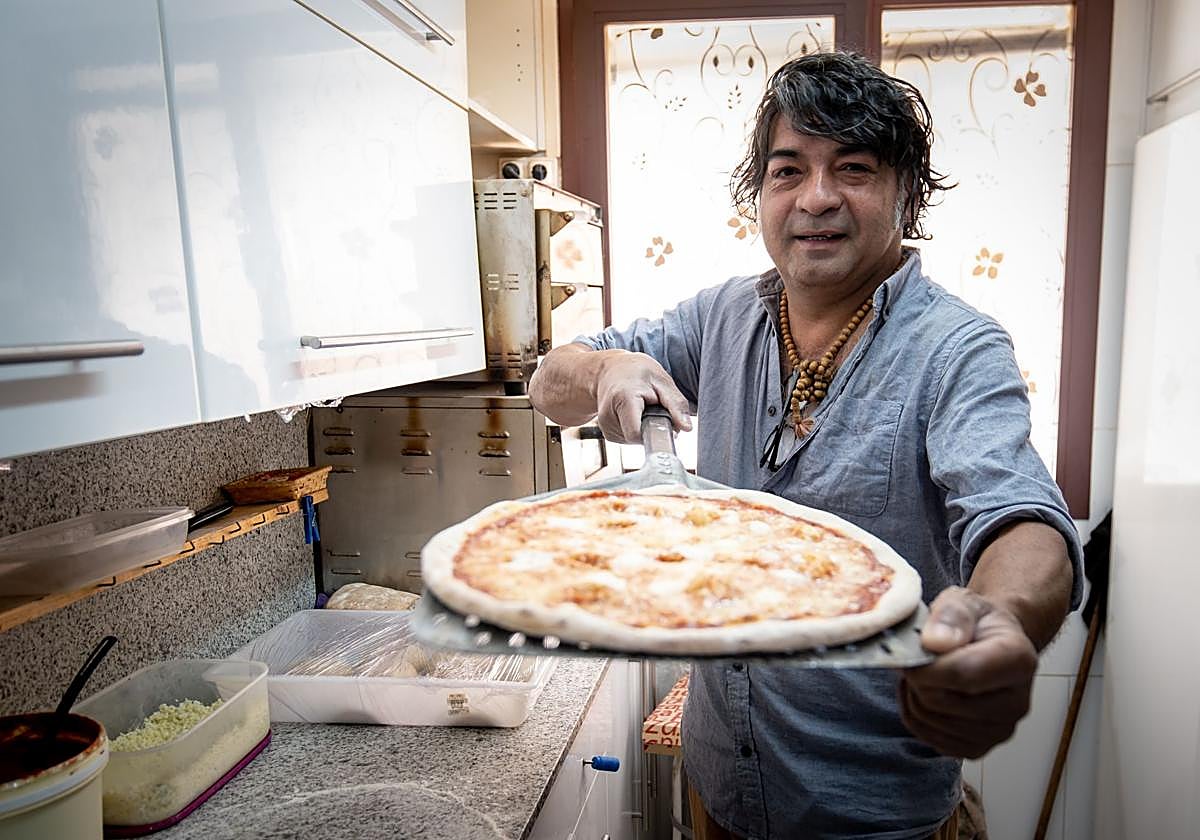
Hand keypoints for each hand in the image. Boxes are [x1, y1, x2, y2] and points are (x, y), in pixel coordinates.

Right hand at [594, 351, 691, 442]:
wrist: (609, 369)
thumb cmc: (636, 371)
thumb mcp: (662, 380)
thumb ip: (676, 405)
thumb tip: (687, 427)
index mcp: (623, 399)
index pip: (638, 434)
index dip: (655, 432)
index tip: (663, 421)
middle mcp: (608, 416)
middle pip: (639, 438)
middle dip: (651, 427)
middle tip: (651, 407)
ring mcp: (605, 426)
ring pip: (634, 440)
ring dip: (643, 427)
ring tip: (640, 407)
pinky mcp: (607, 432)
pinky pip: (628, 439)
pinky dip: (636, 428)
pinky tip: (633, 413)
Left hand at [898, 586, 1038, 758]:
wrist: (988, 644)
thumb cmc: (975, 623)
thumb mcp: (964, 601)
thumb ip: (951, 615)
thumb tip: (936, 643)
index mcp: (1018, 660)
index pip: (963, 674)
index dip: (926, 666)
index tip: (912, 652)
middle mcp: (1017, 703)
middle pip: (942, 701)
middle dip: (918, 678)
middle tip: (918, 659)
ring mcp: (1000, 730)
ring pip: (930, 722)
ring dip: (913, 696)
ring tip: (924, 673)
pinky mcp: (980, 748)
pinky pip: (929, 739)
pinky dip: (916, 716)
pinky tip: (926, 693)